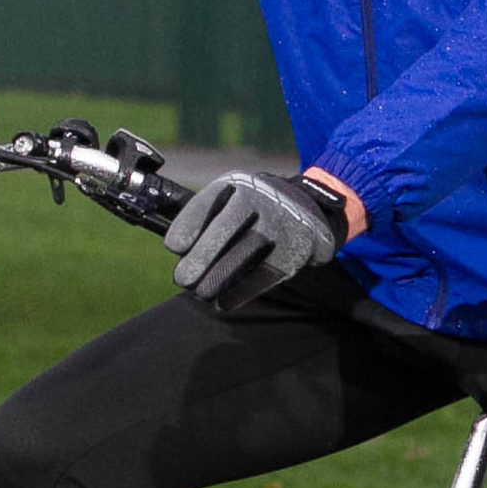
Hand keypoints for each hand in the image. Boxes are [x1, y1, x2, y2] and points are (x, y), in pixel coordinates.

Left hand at [162, 170, 347, 310]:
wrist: (312, 210)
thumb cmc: (257, 212)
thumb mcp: (234, 201)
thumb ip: (208, 220)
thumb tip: (179, 252)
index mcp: (238, 184)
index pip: (209, 201)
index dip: (189, 224)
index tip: (174, 247)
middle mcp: (260, 197)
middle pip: (225, 227)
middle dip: (201, 256)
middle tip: (182, 279)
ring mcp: (281, 221)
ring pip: (245, 251)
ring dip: (219, 277)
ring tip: (201, 293)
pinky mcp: (297, 246)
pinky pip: (267, 272)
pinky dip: (243, 290)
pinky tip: (224, 302)